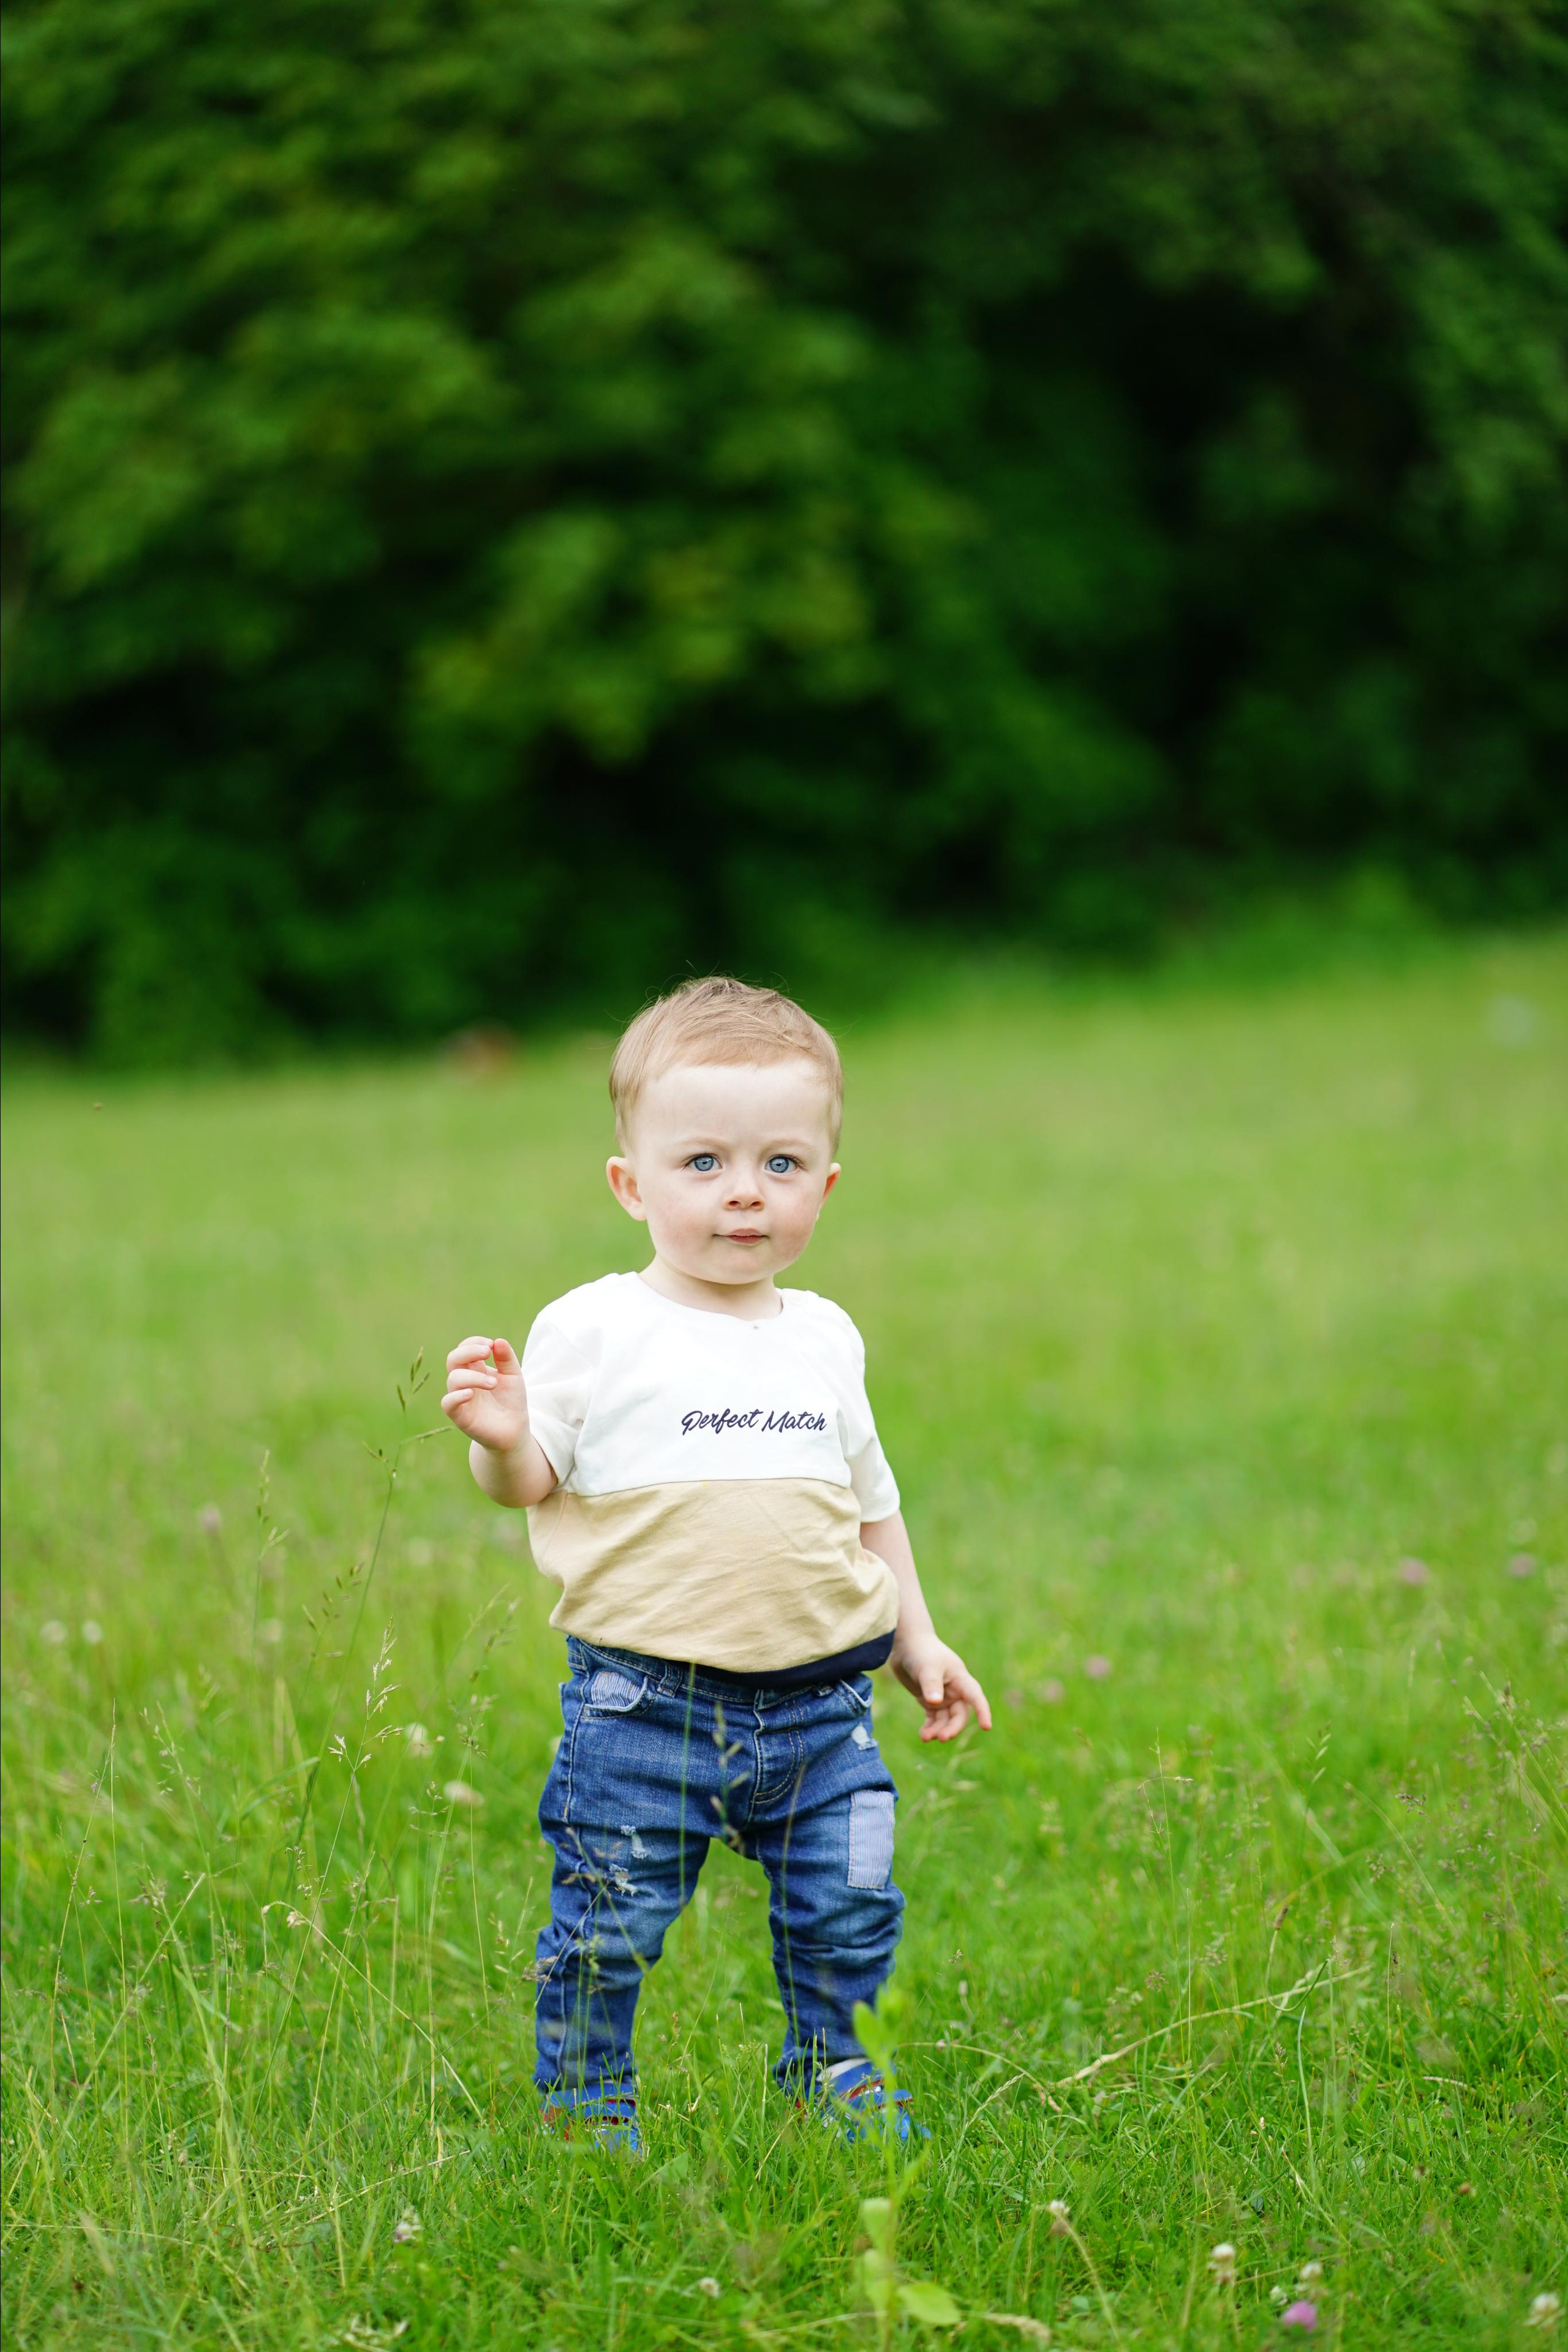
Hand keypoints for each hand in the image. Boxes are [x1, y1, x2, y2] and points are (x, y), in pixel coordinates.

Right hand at [441, 1335, 528, 1455]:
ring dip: (473, 1376)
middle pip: (453, 1358)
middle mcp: (464, 1381)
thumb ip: (506, 1358)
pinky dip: (456, 1396)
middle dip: (468, 1352)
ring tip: (493, 1383)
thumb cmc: (511, 1401)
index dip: (473, 1343)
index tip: (490, 1345)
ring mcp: (460, 1398)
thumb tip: (498, 1341)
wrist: (515, 1429)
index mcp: (475, 1368)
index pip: (464, 1348)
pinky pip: (447, 1403)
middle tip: (486, 1353)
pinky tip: (471, 1394)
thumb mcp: (513, 1375)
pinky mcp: (460, 1415)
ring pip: (453, 1379)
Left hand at [890, 1634, 992, 1743]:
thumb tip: (936, 1703)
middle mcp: (954, 1690)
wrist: (906, 1644)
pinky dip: (930, 1727)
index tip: (986, 1727)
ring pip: (946, 1719)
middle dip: (953, 1727)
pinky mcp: (929, 1700)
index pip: (975, 1697)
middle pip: (960, 1714)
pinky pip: (933, 1718)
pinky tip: (924, 1735)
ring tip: (925, 1737)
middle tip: (942, 1738)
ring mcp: (943, 1696)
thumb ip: (931, 1685)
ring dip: (938, 1730)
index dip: (982, 1711)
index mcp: (960, 1679)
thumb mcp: (927, 1667)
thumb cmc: (921, 1652)